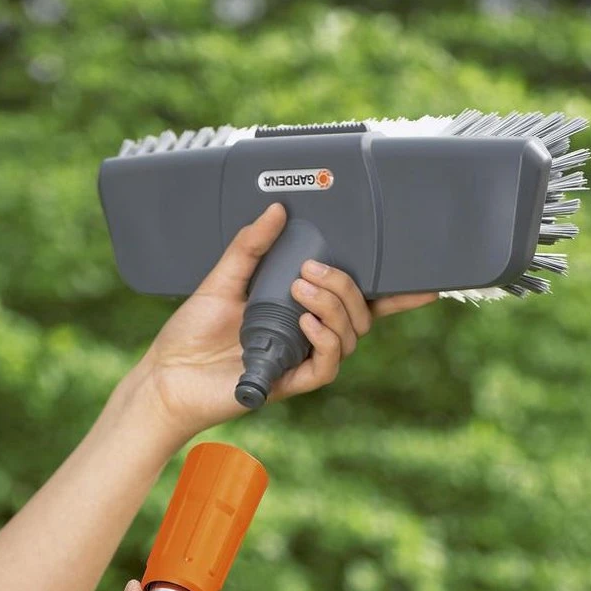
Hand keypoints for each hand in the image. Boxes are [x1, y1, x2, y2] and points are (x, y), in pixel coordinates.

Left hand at [133, 203, 436, 443]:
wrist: (165, 376)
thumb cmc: (191, 333)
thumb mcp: (222, 278)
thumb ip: (250, 246)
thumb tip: (276, 209)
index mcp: (299, 309)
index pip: (356, 301)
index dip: (395, 294)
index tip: (424, 279)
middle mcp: (307, 336)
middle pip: (359, 315)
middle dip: (345, 287)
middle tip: (312, 270)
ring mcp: (301, 359)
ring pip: (349, 337)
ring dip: (334, 308)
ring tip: (302, 290)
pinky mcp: (289, 382)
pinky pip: (327, 365)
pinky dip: (325, 340)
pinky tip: (307, 323)